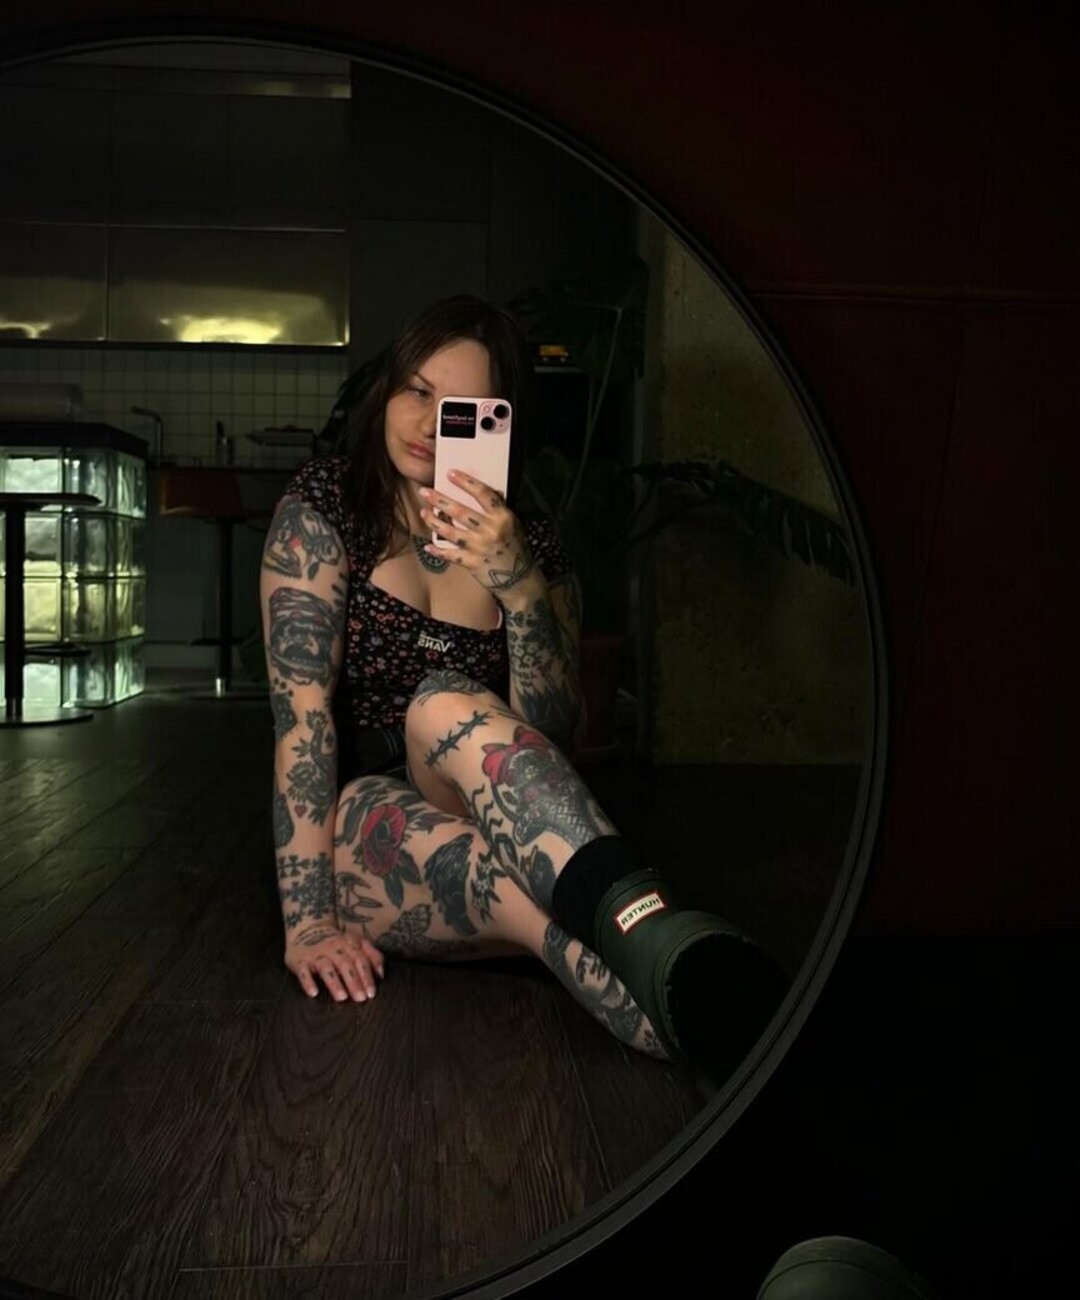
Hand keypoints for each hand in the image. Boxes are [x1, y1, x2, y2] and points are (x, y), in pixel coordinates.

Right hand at [285, 924, 385, 1001]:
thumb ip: (372, 956)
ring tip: (342, 997)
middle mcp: (333, 949)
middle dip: (354, 982)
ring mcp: (316, 955)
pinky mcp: (300, 961)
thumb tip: (381, 974)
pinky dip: (308, 982)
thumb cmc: (337, 943)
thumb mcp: (357, 943)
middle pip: (345, 965)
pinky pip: (303, 972)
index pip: (360, 960)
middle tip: (361, 998)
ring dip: (334, 982)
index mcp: (349, 944)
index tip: (372, 993)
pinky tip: (313, 993)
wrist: (307, 928)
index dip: (367, 976)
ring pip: (326, 968)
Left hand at [419, 471, 536, 598]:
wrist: (520, 580)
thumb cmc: (515, 548)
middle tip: (424, 491)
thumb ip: (497, 510)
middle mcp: (490, 530)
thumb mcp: (513, 525)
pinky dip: (438, 551)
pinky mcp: (472, 563)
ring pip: (451, 531)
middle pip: (460, 512)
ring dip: (434, 521)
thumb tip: (479, 491)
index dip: (466, 482)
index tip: (450, 473)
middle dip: (440, 500)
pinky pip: (450, 555)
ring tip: (423, 512)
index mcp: (502, 517)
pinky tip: (427, 546)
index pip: (483, 494)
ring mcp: (480, 548)